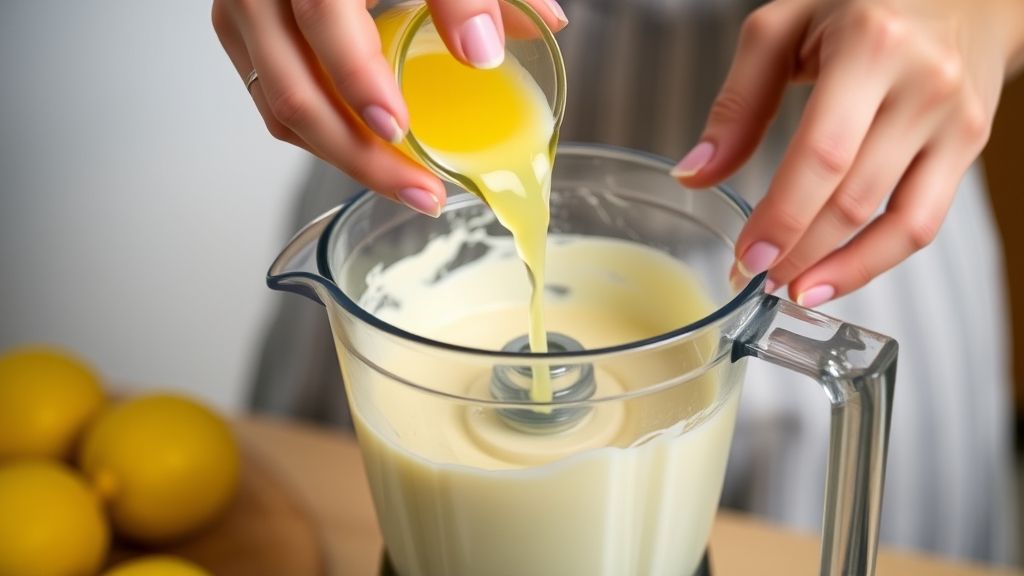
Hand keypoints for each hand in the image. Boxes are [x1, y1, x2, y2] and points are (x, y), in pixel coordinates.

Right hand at [212, 0, 567, 216]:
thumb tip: (528, 35)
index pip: (321, 16)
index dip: (358, 77)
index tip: (401, 127)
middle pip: (292, 89)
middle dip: (359, 155)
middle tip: (421, 190)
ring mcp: (244, 10)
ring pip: (280, 106)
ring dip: (344, 157)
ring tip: (406, 185)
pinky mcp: (244, 32)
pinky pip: (273, 100)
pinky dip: (323, 134)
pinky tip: (370, 152)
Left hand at [674, 0, 1023, 305]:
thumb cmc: (863, 0)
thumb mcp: (783, 27)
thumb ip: (737, 102)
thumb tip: (695, 174)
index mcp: (870, 47)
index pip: (821, 155)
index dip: (782, 217)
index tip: (747, 257)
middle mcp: (923, 85)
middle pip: (854, 198)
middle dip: (798, 252)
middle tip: (754, 279)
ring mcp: (955, 120)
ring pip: (899, 223)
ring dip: (839, 269)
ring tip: (793, 290)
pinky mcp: (971, 146)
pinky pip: (926, 221)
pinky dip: (879, 258)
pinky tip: (836, 274)